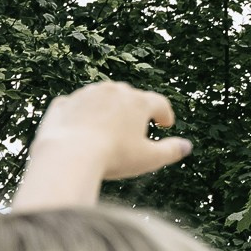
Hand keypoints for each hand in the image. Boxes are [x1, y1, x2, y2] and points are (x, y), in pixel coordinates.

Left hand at [12, 81, 191, 210]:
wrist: (68, 155)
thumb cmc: (113, 157)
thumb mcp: (150, 159)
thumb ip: (171, 151)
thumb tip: (186, 146)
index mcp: (138, 101)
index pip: (159, 103)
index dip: (165, 114)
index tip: (165, 124)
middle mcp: (113, 91)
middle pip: (130, 97)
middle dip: (135, 109)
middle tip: (137, 125)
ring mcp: (86, 94)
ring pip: (102, 98)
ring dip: (108, 109)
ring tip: (109, 127)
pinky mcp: (63, 104)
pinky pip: (76, 106)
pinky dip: (81, 114)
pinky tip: (82, 128)